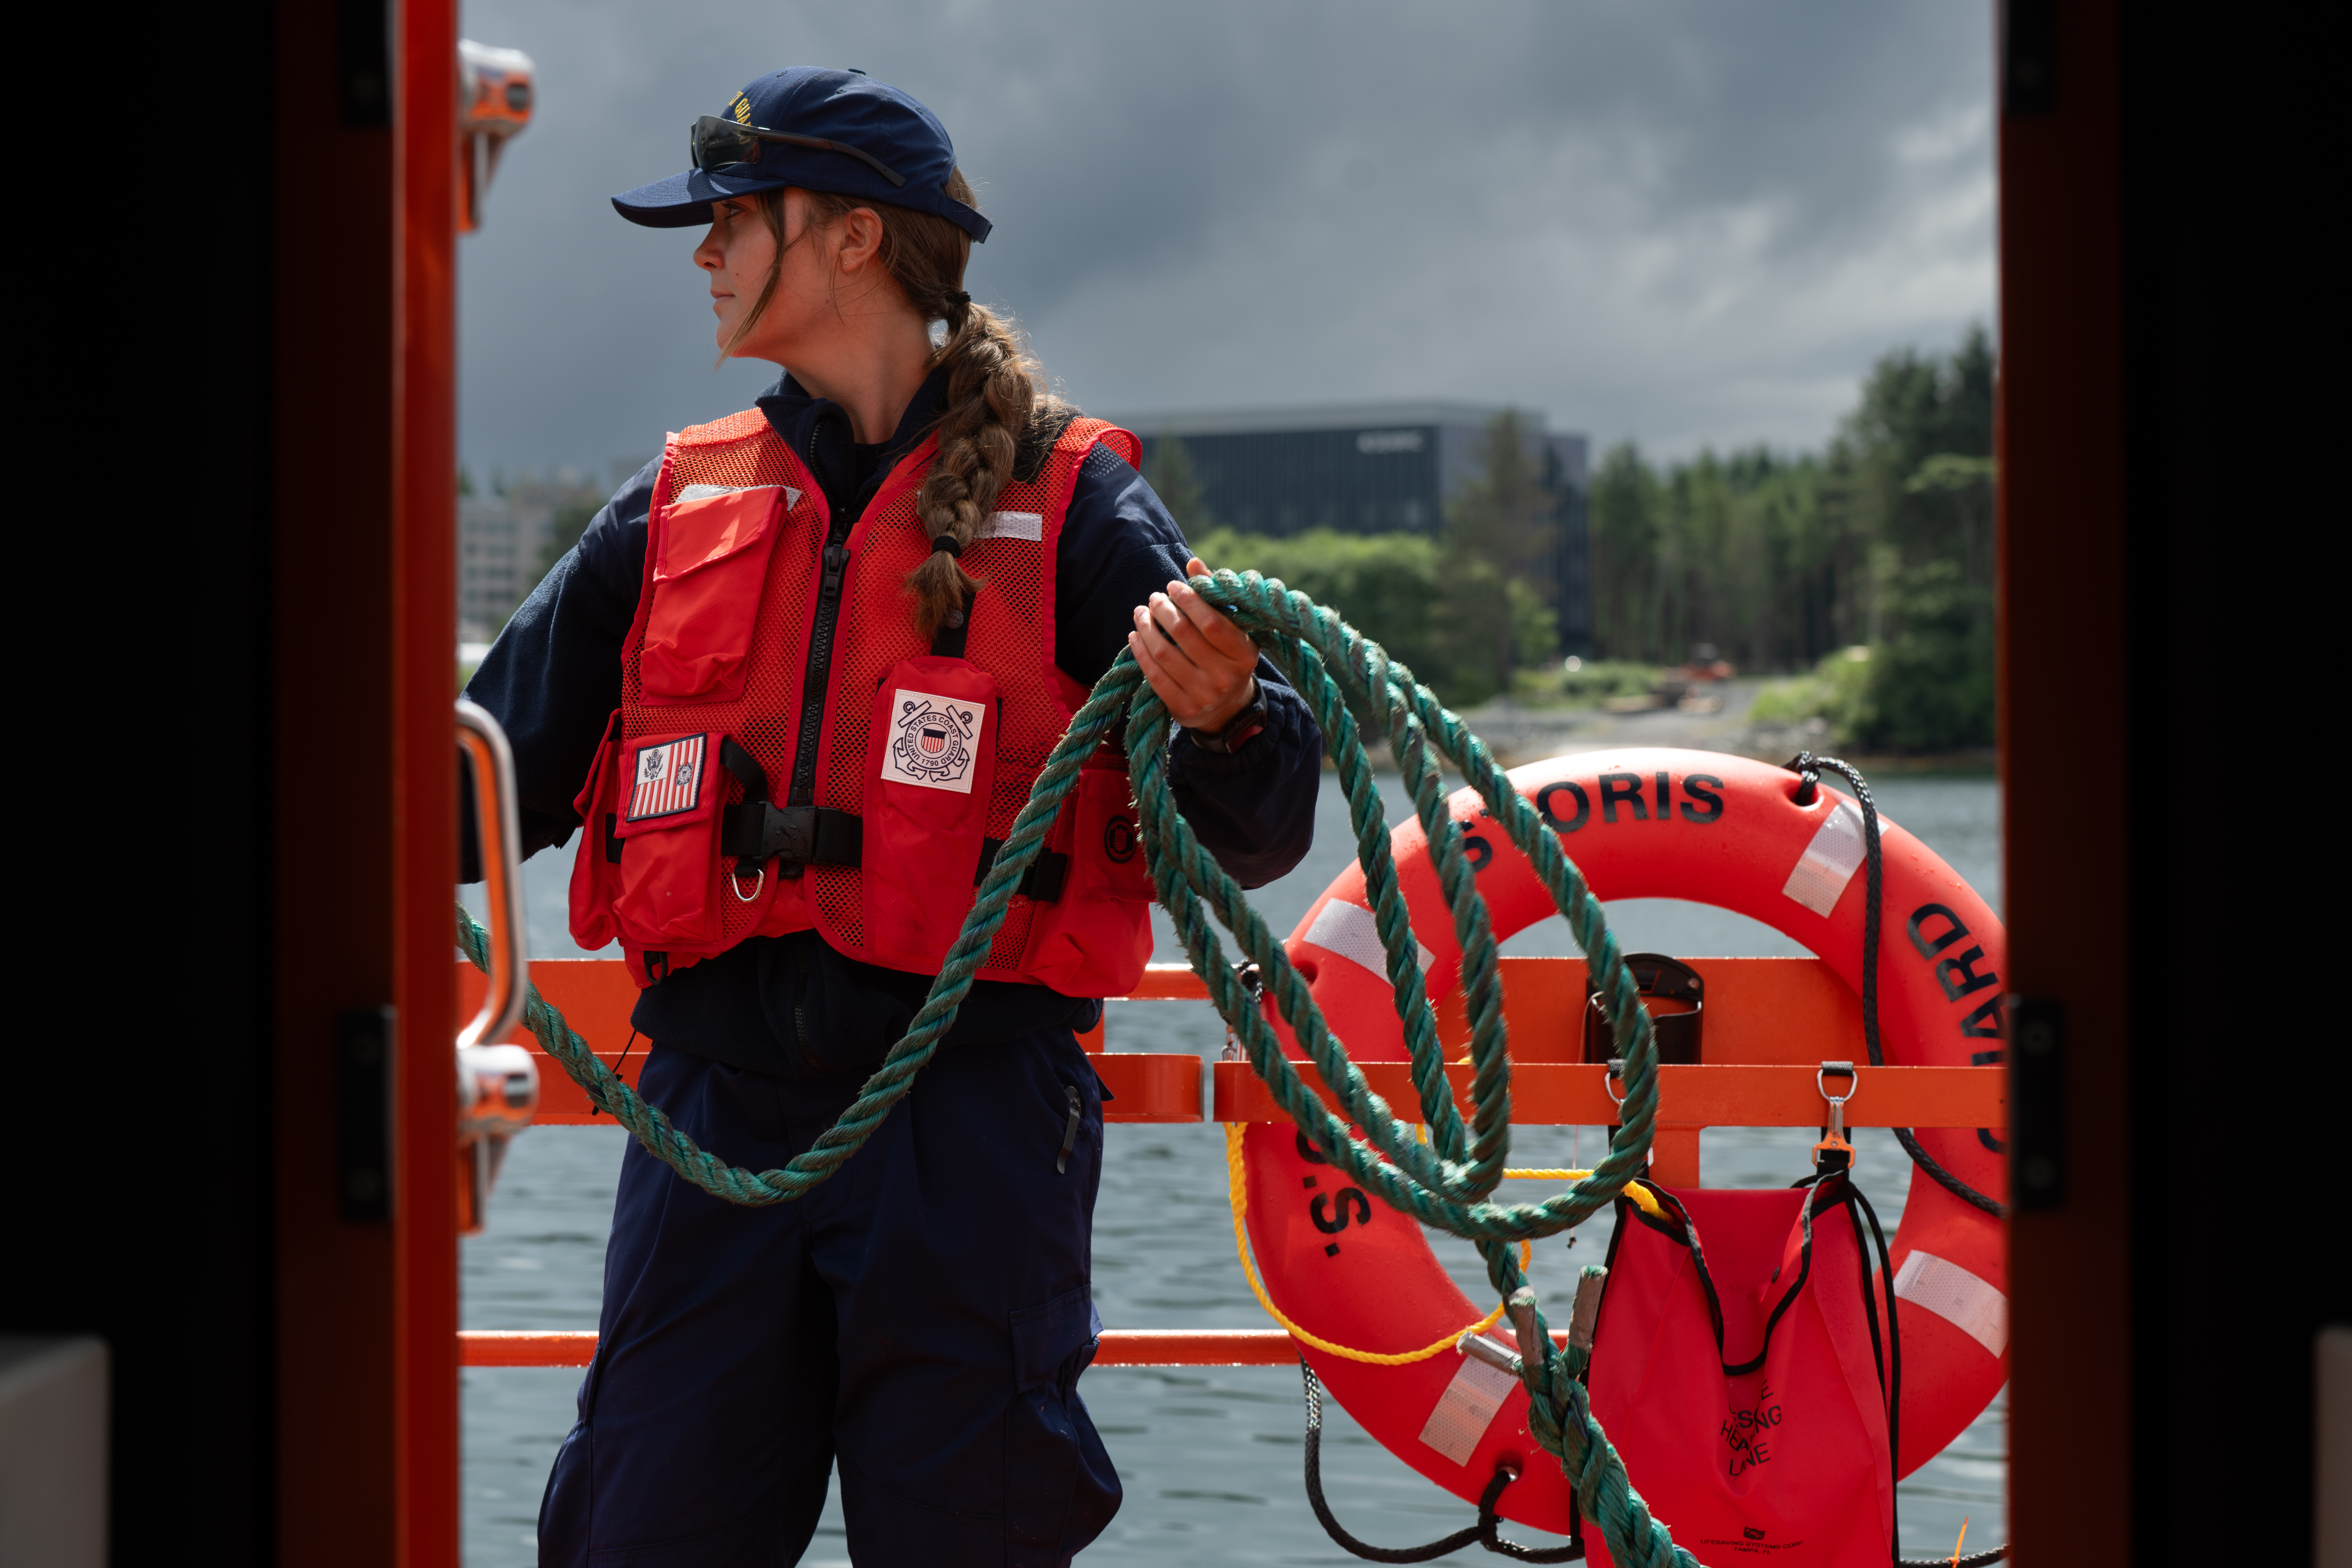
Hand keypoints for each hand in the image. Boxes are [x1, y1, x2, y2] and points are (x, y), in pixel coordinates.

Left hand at [1128, 557, 1260, 731]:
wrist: (1228, 709)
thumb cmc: (1228, 657)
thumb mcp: (1232, 630)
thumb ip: (1214, 597)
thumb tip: (1193, 563)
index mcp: (1244, 655)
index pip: (1211, 622)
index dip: (1189, 600)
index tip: (1173, 586)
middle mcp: (1226, 677)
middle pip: (1184, 635)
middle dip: (1164, 610)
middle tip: (1154, 598)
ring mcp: (1204, 696)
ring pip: (1164, 655)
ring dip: (1147, 629)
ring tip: (1141, 613)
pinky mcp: (1184, 710)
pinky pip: (1154, 676)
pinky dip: (1140, 653)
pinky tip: (1135, 636)